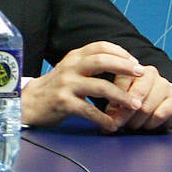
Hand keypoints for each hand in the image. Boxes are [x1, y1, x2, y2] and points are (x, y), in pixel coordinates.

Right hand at [21, 41, 154, 130]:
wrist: (29, 103)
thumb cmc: (56, 88)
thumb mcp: (70, 70)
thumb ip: (89, 65)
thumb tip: (123, 64)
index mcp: (73, 58)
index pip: (100, 46)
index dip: (121, 52)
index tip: (136, 63)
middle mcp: (69, 67)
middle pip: (101, 61)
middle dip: (125, 68)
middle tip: (142, 76)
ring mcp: (65, 85)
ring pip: (100, 86)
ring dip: (122, 97)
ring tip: (136, 105)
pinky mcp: (63, 102)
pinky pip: (89, 110)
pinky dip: (105, 118)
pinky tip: (113, 124)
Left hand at [105, 65, 171, 131]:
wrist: (157, 102)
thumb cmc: (131, 100)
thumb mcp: (118, 98)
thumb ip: (111, 104)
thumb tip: (106, 122)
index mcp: (132, 67)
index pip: (123, 79)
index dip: (115, 96)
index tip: (110, 110)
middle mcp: (150, 73)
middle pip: (137, 94)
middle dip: (125, 113)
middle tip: (119, 123)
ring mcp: (165, 84)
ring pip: (147, 106)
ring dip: (137, 120)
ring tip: (131, 125)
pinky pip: (160, 114)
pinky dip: (151, 123)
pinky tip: (146, 125)